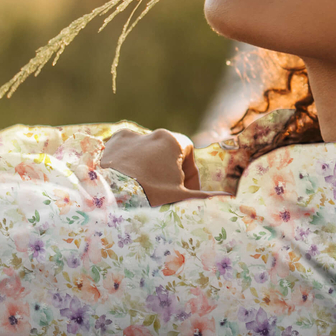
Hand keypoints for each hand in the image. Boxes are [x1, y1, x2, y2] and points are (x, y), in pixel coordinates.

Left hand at [100, 128, 226, 206]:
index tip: (185, 191)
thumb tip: (230, 201)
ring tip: (141, 193)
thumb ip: (205, 198)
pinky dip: (123, 168)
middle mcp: (148, 134)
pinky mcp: (105, 147)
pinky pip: (119, 156)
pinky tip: (121, 187)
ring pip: (141, 153)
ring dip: (144, 169)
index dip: (190, 172)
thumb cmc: (149, 196)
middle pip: (164, 152)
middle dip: (166, 172)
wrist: (107, 199)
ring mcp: (124, 139)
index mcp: (170, 141)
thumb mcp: (181, 198)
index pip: (188, 150)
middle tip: (164, 195)